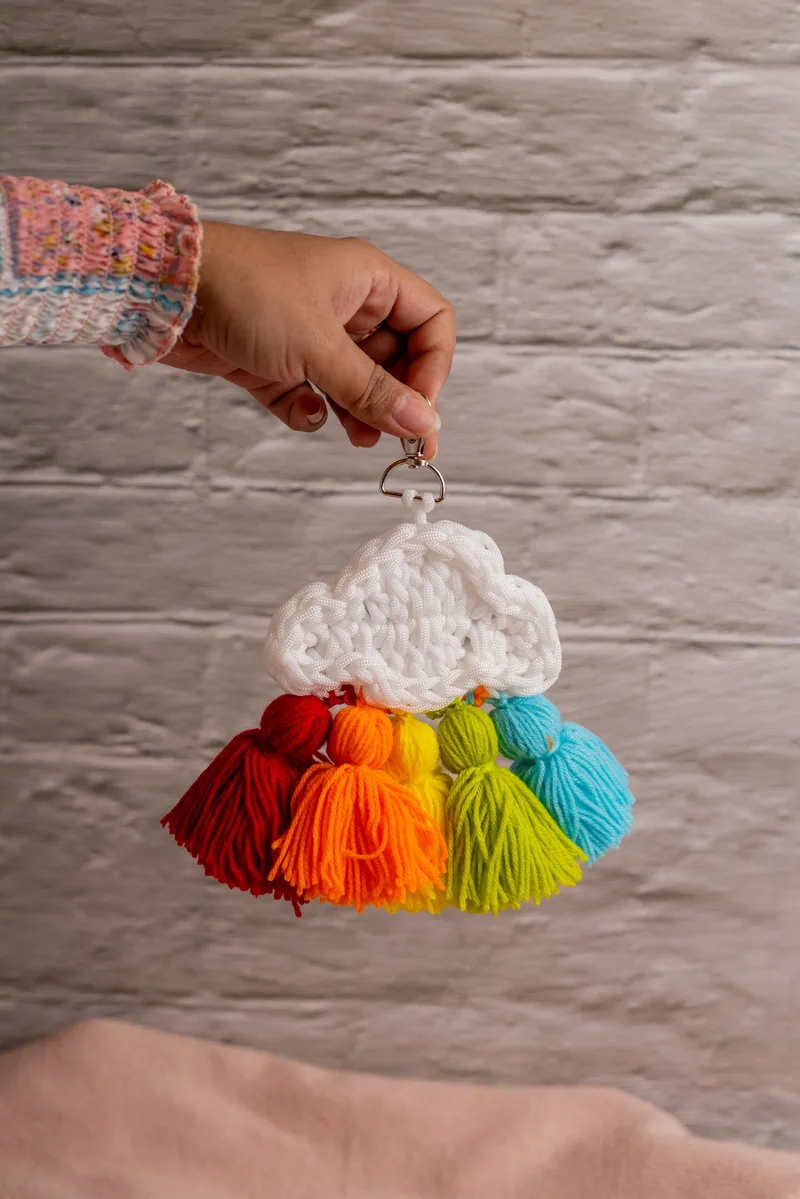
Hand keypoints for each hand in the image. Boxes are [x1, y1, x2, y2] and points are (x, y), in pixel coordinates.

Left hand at [160, 222, 454, 455]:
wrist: (160, 289)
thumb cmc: (244, 290)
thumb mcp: (318, 346)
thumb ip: (372, 390)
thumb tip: (422, 423)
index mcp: (368, 281)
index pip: (430, 322)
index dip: (434, 368)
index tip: (421, 408)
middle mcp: (343, 305)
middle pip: (395, 360)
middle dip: (396, 400)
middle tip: (400, 441)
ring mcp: (307, 333)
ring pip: (352, 382)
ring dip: (359, 414)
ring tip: (361, 440)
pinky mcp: (273, 360)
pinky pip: (308, 394)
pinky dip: (310, 411)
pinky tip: (303, 413)